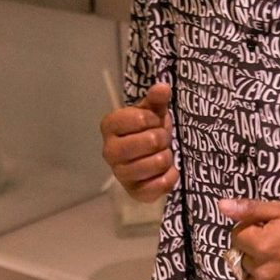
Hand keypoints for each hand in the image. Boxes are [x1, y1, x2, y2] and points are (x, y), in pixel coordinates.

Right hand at [100, 83, 178, 201]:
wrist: (148, 157)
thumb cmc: (147, 129)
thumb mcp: (152, 111)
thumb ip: (156, 99)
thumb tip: (163, 87)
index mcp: (110, 126)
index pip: (138, 118)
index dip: (153, 119)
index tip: (153, 121)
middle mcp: (109, 151)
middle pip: (150, 141)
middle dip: (163, 138)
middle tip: (160, 139)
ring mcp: (120, 173)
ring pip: (157, 162)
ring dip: (167, 156)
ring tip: (162, 154)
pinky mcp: (134, 192)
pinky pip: (160, 184)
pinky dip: (170, 176)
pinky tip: (166, 171)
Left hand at [219, 199, 279, 279]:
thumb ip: (250, 209)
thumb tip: (221, 206)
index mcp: (261, 246)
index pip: (236, 235)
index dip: (250, 228)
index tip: (267, 228)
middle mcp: (262, 271)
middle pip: (241, 255)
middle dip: (253, 247)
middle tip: (276, 243)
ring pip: (246, 274)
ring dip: (256, 266)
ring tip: (278, 258)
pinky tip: (279, 272)